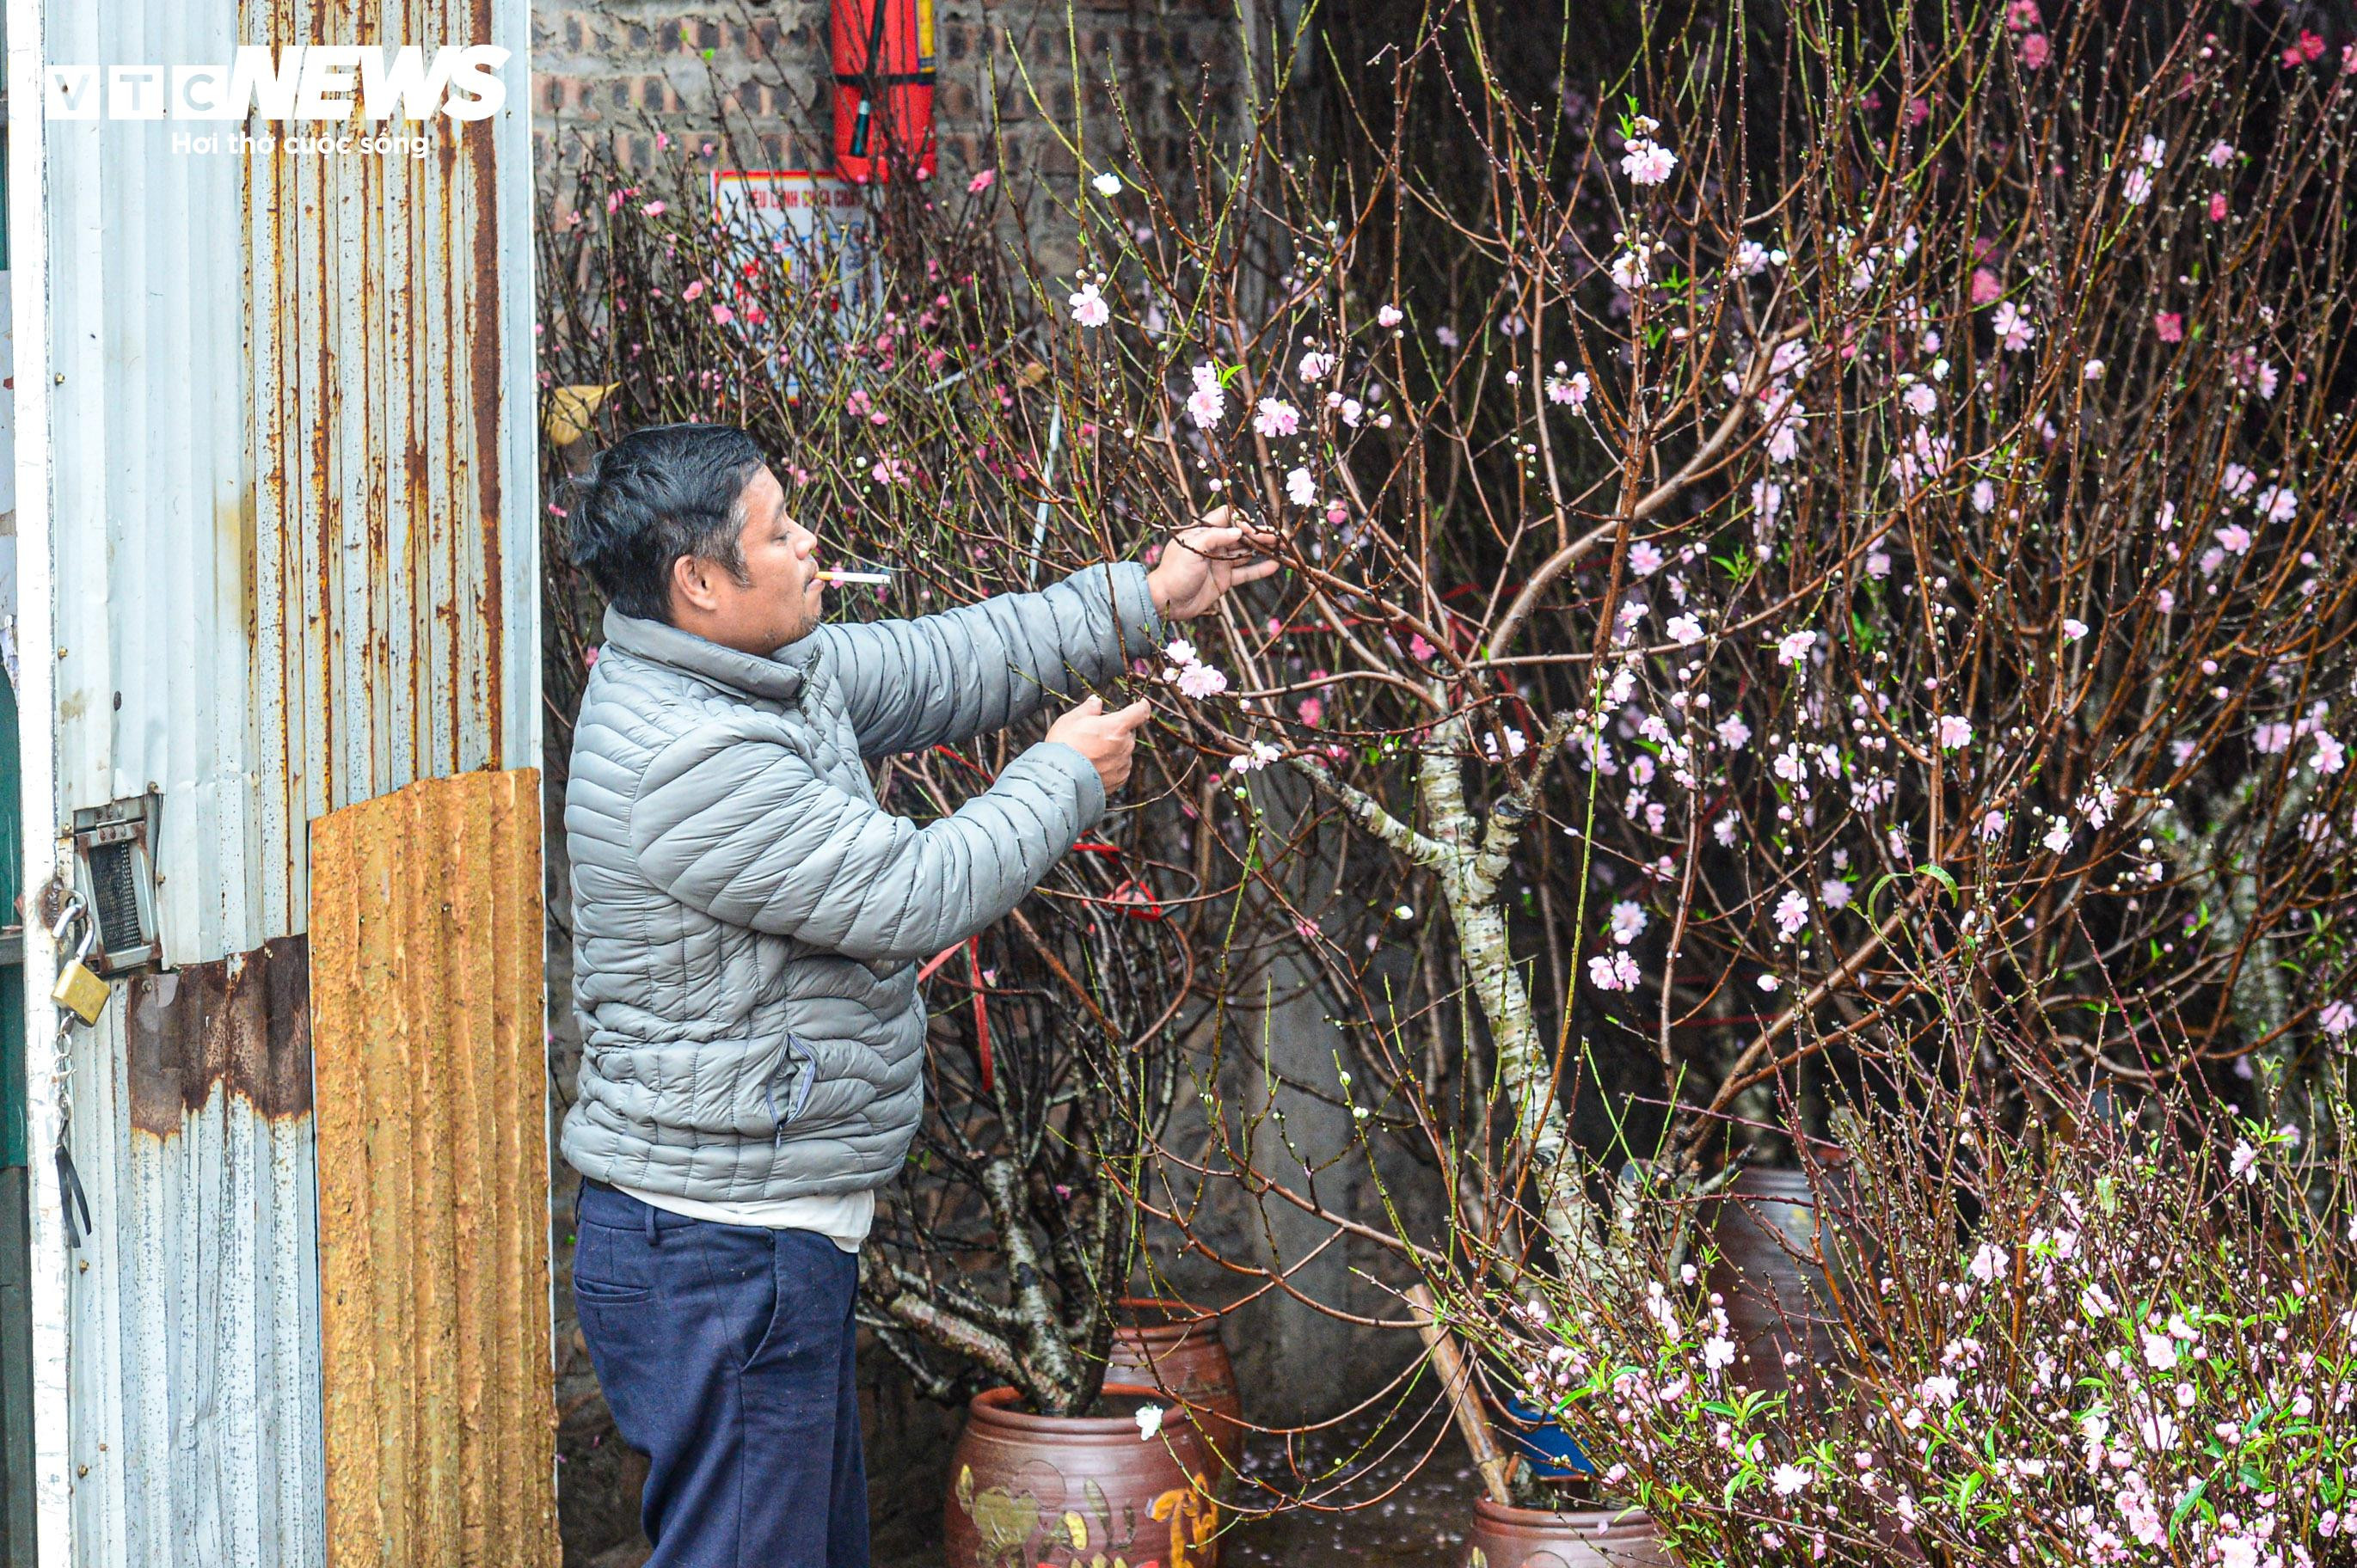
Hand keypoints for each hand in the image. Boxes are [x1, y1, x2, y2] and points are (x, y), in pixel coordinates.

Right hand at [1046, 695, 1152, 793]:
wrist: (1059, 779)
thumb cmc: (1064, 747)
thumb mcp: (1071, 720)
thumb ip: (1088, 708)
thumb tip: (1096, 702)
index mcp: (1117, 727)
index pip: (1140, 711)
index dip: (1141, 706)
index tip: (1141, 704)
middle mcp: (1125, 745)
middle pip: (1129, 733)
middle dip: (1117, 731)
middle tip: (1096, 734)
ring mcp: (1123, 764)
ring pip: (1124, 751)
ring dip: (1114, 749)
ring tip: (1091, 753)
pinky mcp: (1119, 779)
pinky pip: (1121, 767)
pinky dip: (1112, 765)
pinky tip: (1095, 765)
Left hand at [1147, 506, 1281, 620]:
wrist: (1167, 602)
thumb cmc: (1175, 572)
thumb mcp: (1191, 549)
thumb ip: (1215, 537)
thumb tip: (1238, 530)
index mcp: (1202, 532)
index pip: (1226, 517)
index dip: (1241, 519)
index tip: (1252, 527)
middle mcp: (1213, 545)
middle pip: (1241, 535)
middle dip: (1259, 534)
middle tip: (1279, 535)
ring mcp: (1220, 562)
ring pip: (1246, 552)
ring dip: (1263, 549)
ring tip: (1282, 546)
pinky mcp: (1224, 579)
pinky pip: (1245, 572)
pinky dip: (1259, 569)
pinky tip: (1274, 565)